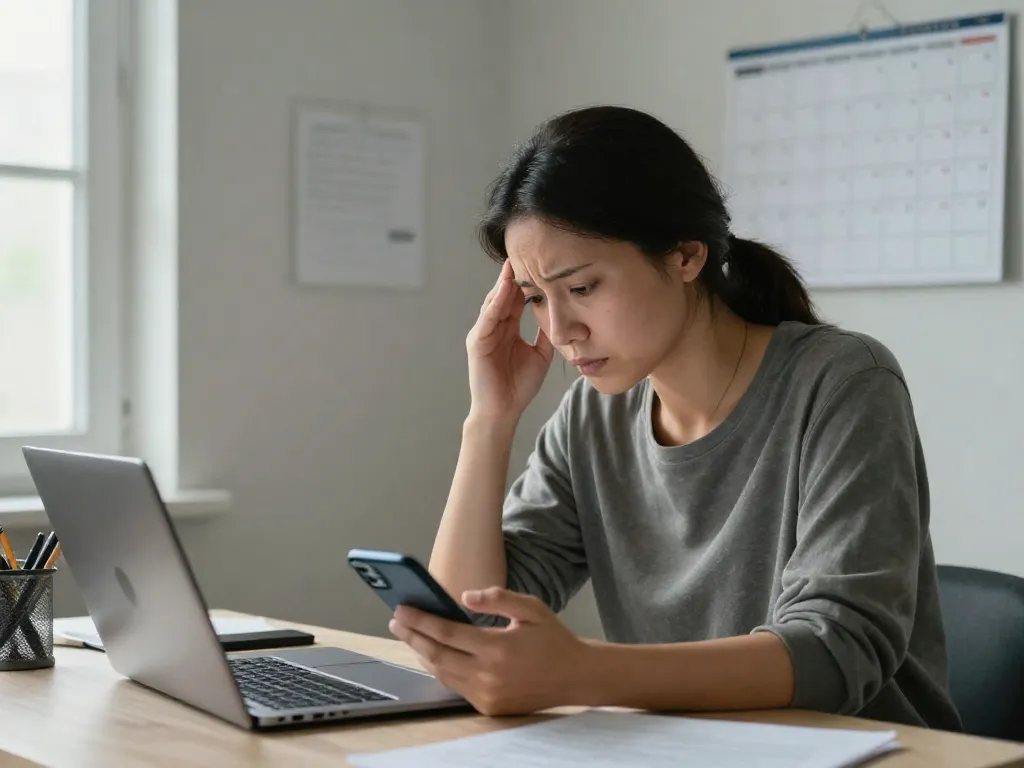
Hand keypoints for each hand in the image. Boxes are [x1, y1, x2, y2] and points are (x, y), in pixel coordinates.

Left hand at [389, 586, 590, 715]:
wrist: (576, 677)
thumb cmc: (553, 638)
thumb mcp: (531, 608)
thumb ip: (498, 598)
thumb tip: (464, 595)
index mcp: (498, 647)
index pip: (447, 633)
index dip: (421, 620)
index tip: (402, 609)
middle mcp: (488, 675)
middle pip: (437, 655)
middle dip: (412, 637)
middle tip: (395, 621)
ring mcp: (487, 694)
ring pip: (443, 674)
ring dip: (423, 654)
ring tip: (410, 635)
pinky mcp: (489, 707)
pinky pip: (456, 687)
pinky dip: (441, 669)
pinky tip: (434, 655)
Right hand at [466, 260, 554, 422]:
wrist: (504, 411)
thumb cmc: (519, 387)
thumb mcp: (540, 355)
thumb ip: (545, 335)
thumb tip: (559, 317)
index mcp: (507, 330)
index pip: (515, 300)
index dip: (525, 283)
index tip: (537, 264)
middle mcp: (493, 328)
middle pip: (503, 296)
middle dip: (512, 276)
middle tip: (523, 254)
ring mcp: (483, 333)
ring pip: (494, 302)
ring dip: (503, 284)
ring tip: (513, 265)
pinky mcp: (477, 342)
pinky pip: (488, 317)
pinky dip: (496, 302)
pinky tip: (504, 288)